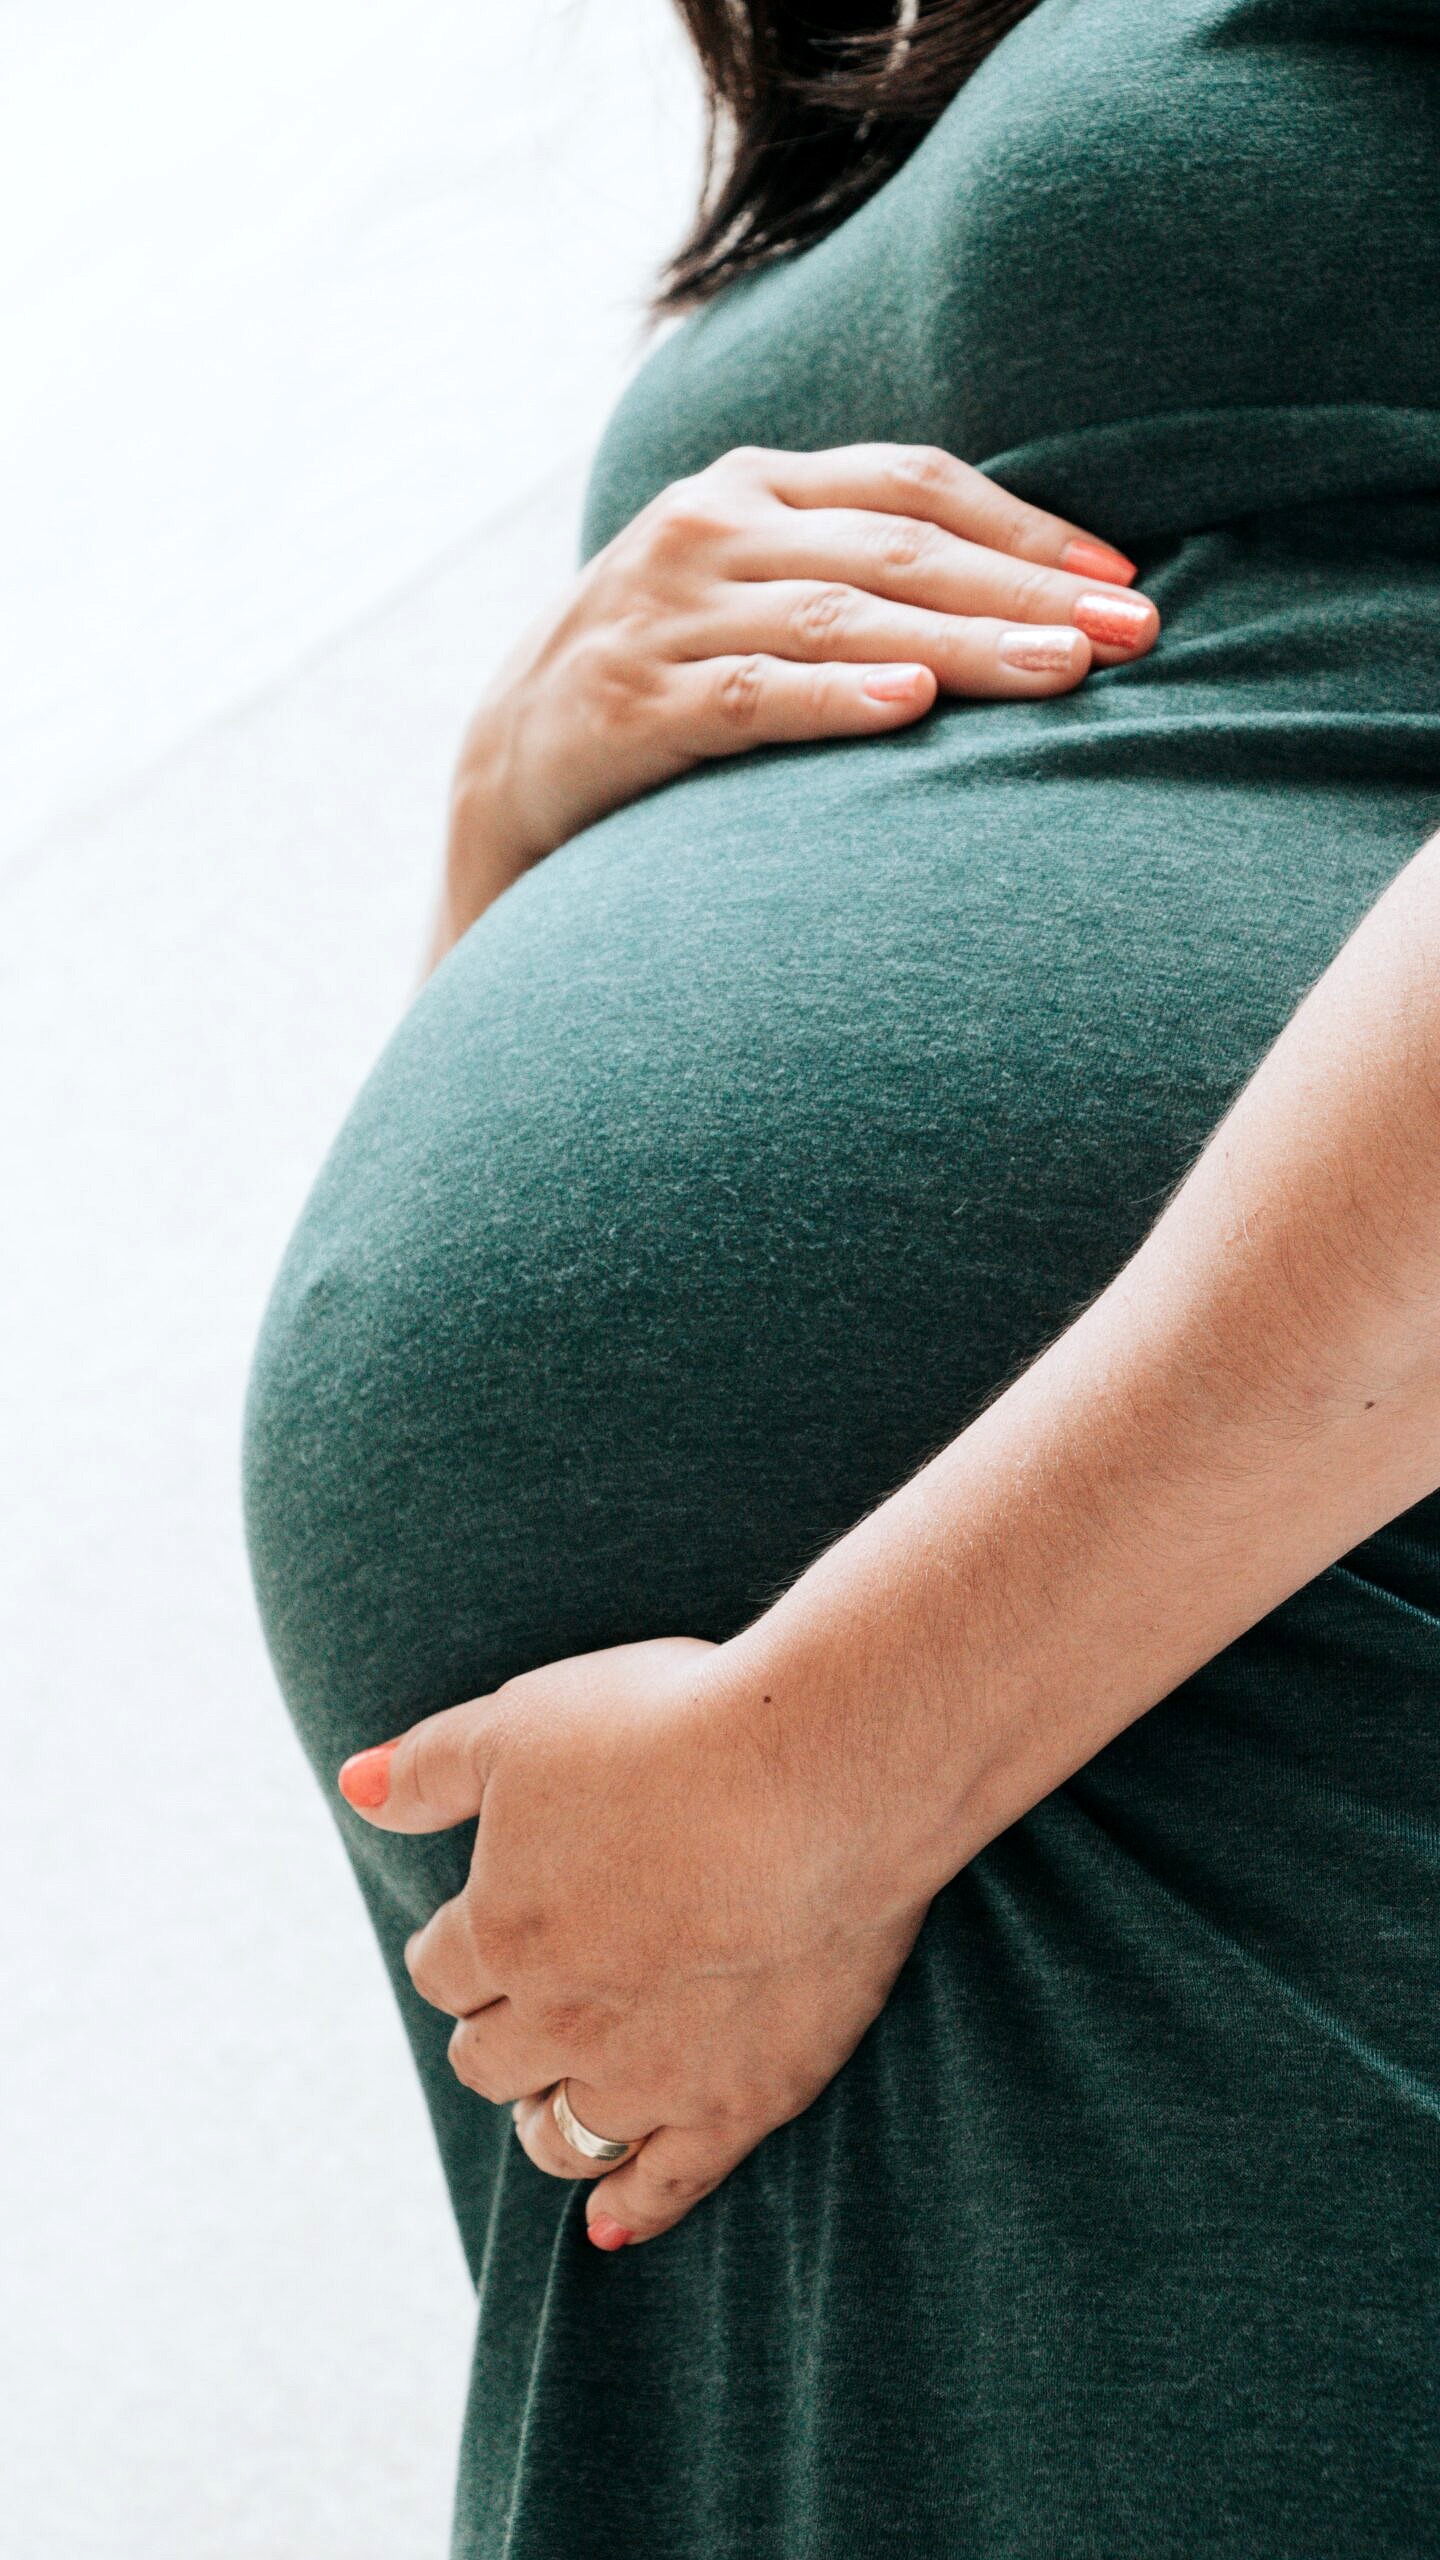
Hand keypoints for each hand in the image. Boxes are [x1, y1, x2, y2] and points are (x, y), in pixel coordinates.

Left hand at [337, 1636, 932, 2247]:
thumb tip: (355, 1785)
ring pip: (566, 2132)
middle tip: (521, 2008)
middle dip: (496, 2034)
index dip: (455, 1948)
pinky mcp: (742, 2099)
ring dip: (548, 2119)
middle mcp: (562, 2020)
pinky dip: (631, 2209)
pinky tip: (608, 2223)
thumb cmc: (665, 1730)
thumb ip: (430, 1767)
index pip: (442, 1969)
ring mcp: (652, 2072)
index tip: (477, 1931)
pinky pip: (668, 2182)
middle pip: (492, 2059)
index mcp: (501, 1931)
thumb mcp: (522, 1723)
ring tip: (555, 2102)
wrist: (813, 1777)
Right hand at [439, 441, 1156, 949]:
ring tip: (1062, 673)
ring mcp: (666, 612)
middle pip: (898, 549)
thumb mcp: (754, 594)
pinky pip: (752, 693)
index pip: (914, 485)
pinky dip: (835, 697)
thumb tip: (1029, 598)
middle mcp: (709, 527)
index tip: (1124, 579)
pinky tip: (912, 705)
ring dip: (963, 645)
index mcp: (753, 486)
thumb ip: (856, 573)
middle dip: (1028, 591)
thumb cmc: (671, 677)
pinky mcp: (633, 702)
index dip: (1027, 528)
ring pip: (842, 617)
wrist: (509, 762)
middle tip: (1133, 633)